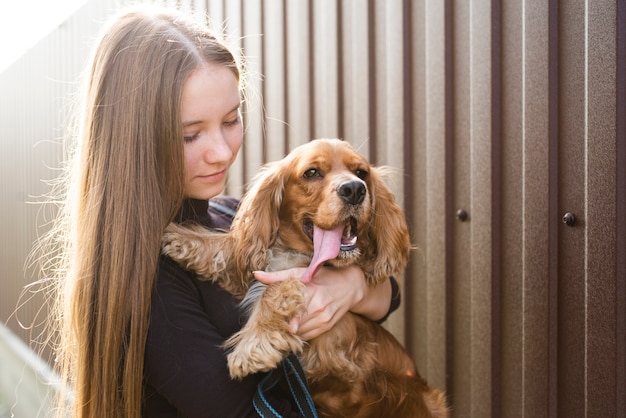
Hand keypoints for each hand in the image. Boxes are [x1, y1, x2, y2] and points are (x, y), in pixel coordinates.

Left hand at [253, 266, 390, 340]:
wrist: (351, 286)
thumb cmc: (323, 276)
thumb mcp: (301, 272)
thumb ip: (278, 276)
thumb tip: (255, 275)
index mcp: (310, 292)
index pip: (289, 312)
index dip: (276, 318)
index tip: (266, 319)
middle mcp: (318, 308)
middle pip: (292, 325)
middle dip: (280, 326)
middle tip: (269, 324)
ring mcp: (324, 319)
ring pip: (299, 333)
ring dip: (288, 332)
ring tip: (279, 327)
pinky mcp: (327, 327)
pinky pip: (307, 336)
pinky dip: (299, 335)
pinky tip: (293, 329)